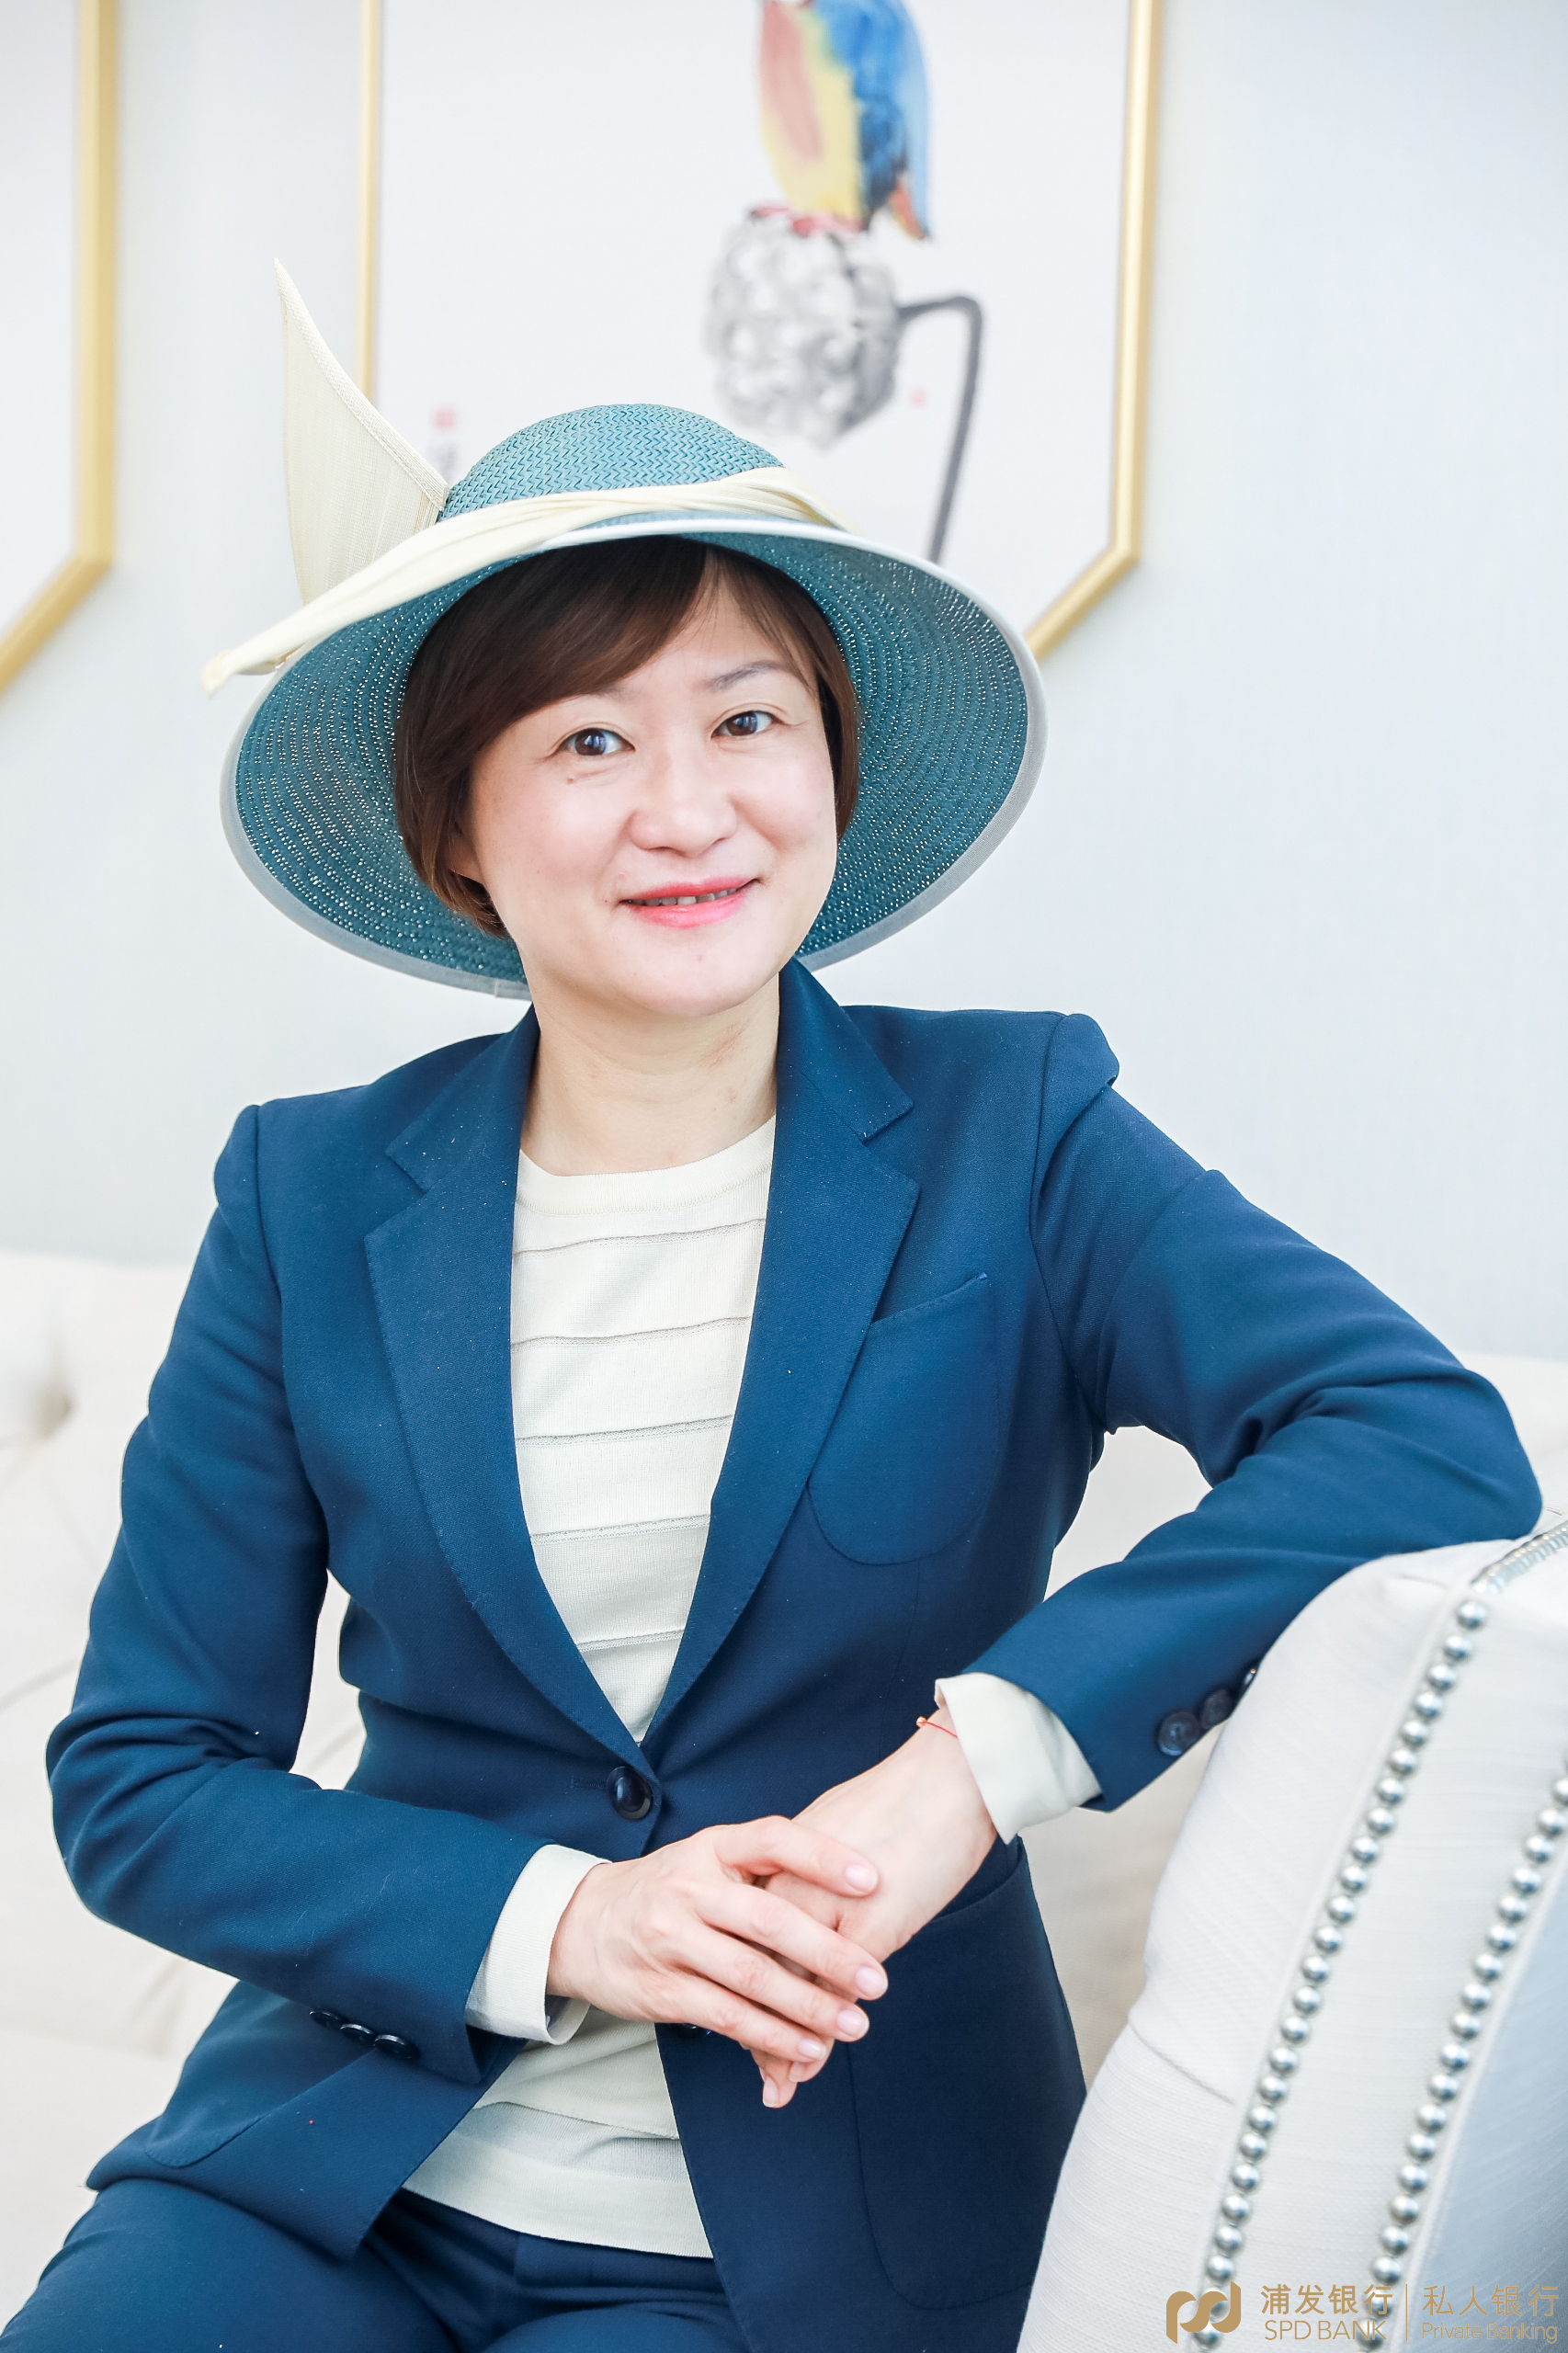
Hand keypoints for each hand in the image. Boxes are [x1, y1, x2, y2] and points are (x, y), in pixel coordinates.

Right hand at [547, 1817, 889, 2086]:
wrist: (584, 1925)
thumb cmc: (669, 1890)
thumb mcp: (708, 1860)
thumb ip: (763, 1870)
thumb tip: (848, 1884)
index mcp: (710, 1848)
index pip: (772, 1840)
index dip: (823, 1856)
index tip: (871, 1878)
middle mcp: (689, 1889)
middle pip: (769, 1920)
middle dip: (829, 1954)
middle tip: (875, 1979)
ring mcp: (672, 1941)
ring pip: (752, 1978)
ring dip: (809, 2008)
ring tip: (854, 2024)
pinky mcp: (664, 1990)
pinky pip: (728, 2017)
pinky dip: (773, 2036)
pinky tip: (808, 2047)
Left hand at [752, 1709, 995, 2106]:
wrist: (947, 1780)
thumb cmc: (900, 1800)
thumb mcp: (836, 1829)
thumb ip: (808, 1869)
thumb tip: (797, 1897)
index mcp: (777, 1858)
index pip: (744, 1935)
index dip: (740, 1984)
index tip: (735, 2020)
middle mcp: (788, 1885)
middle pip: (756, 1968)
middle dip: (754, 2026)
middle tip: (761, 2074)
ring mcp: (824, 1909)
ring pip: (790, 1988)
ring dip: (786, 2043)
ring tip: (783, 2085)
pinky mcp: (868, 1928)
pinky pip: (836, 1992)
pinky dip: (824, 2033)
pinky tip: (815, 2064)